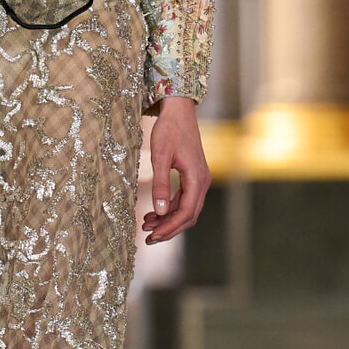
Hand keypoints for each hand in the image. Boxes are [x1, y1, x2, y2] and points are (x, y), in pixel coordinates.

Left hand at [144, 96, 208, 243]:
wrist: (179, 111)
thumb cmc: (169, 130)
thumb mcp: (160, 156)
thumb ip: (160, 184)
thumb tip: (159, 211)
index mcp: (196, 178)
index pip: (185, 212)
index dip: (169, 228)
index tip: (152, 236)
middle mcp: (202, 182)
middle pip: (188, 216)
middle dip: (169, 229)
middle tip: (148, 238)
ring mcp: (200, 180)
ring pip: (186, 209)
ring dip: (168, 220)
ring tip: (146, 224)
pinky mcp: (194, 177)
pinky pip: (184, 199)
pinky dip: (170, 208)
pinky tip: (154, 212)